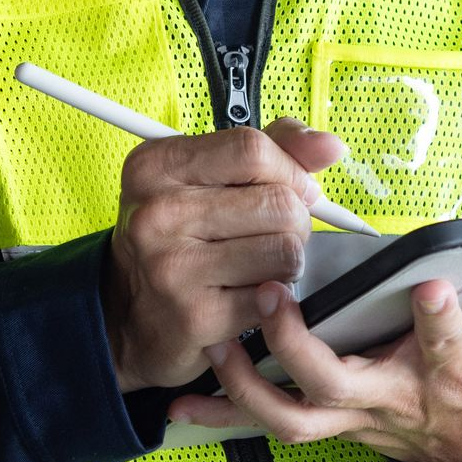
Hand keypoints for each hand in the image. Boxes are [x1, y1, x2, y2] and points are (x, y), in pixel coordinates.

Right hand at [104, 118, 345, 392]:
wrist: (131, 315)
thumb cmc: (180, 237)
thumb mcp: (207, 177)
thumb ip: (272, 149)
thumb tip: (330, 146)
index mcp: (156, 166)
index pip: (252, 149)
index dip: (289, 170)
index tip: (292, 188)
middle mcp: (156, 213)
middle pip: (278, 203)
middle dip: (294, 221)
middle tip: (272, 234)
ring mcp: (172, 267)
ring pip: (286, 251)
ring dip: (288, 262)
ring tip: (259, 265)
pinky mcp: (195, 316)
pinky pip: (274, 297)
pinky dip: (273, 298)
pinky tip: (245, 295)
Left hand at [168, 263, 461, 461]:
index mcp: (454, 372)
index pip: (449, 348)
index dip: (440, 322)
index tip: (428, 285)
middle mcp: (398, 398)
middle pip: (342, 386)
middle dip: (304, 347)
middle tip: (276, 300)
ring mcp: (358, 416)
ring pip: (293, 417)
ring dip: (248, 386)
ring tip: (215, 345)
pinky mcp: (332, 420)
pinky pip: (270, 424)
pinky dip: (223, 414)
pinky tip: (181, 400)